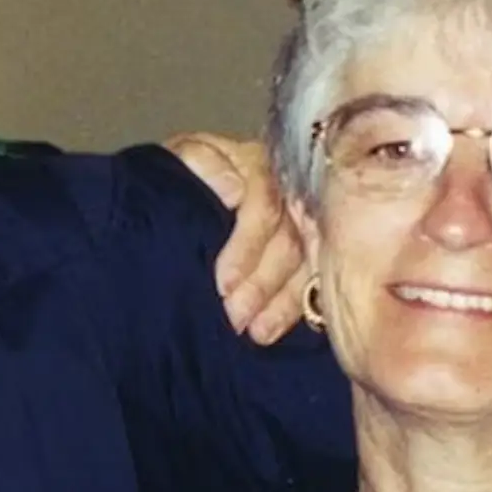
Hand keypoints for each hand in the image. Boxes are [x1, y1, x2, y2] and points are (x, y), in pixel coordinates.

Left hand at [164, 131, 308, 345]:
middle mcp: (289, 191)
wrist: (179, 186)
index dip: (247, 246)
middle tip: (236, 317)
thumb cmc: (182, 173)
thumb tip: (233, 190)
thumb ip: (202, 163)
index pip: (265, 205)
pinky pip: (312, 280)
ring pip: (306, 264)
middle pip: (290, 240)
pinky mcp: (306, 249)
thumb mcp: (183, 158)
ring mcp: (302, 220)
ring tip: (257, 333)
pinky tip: (275, 330)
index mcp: (259, 165)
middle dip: (263, 283)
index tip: (224, 283)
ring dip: (283, 302)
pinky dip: (295, 308)